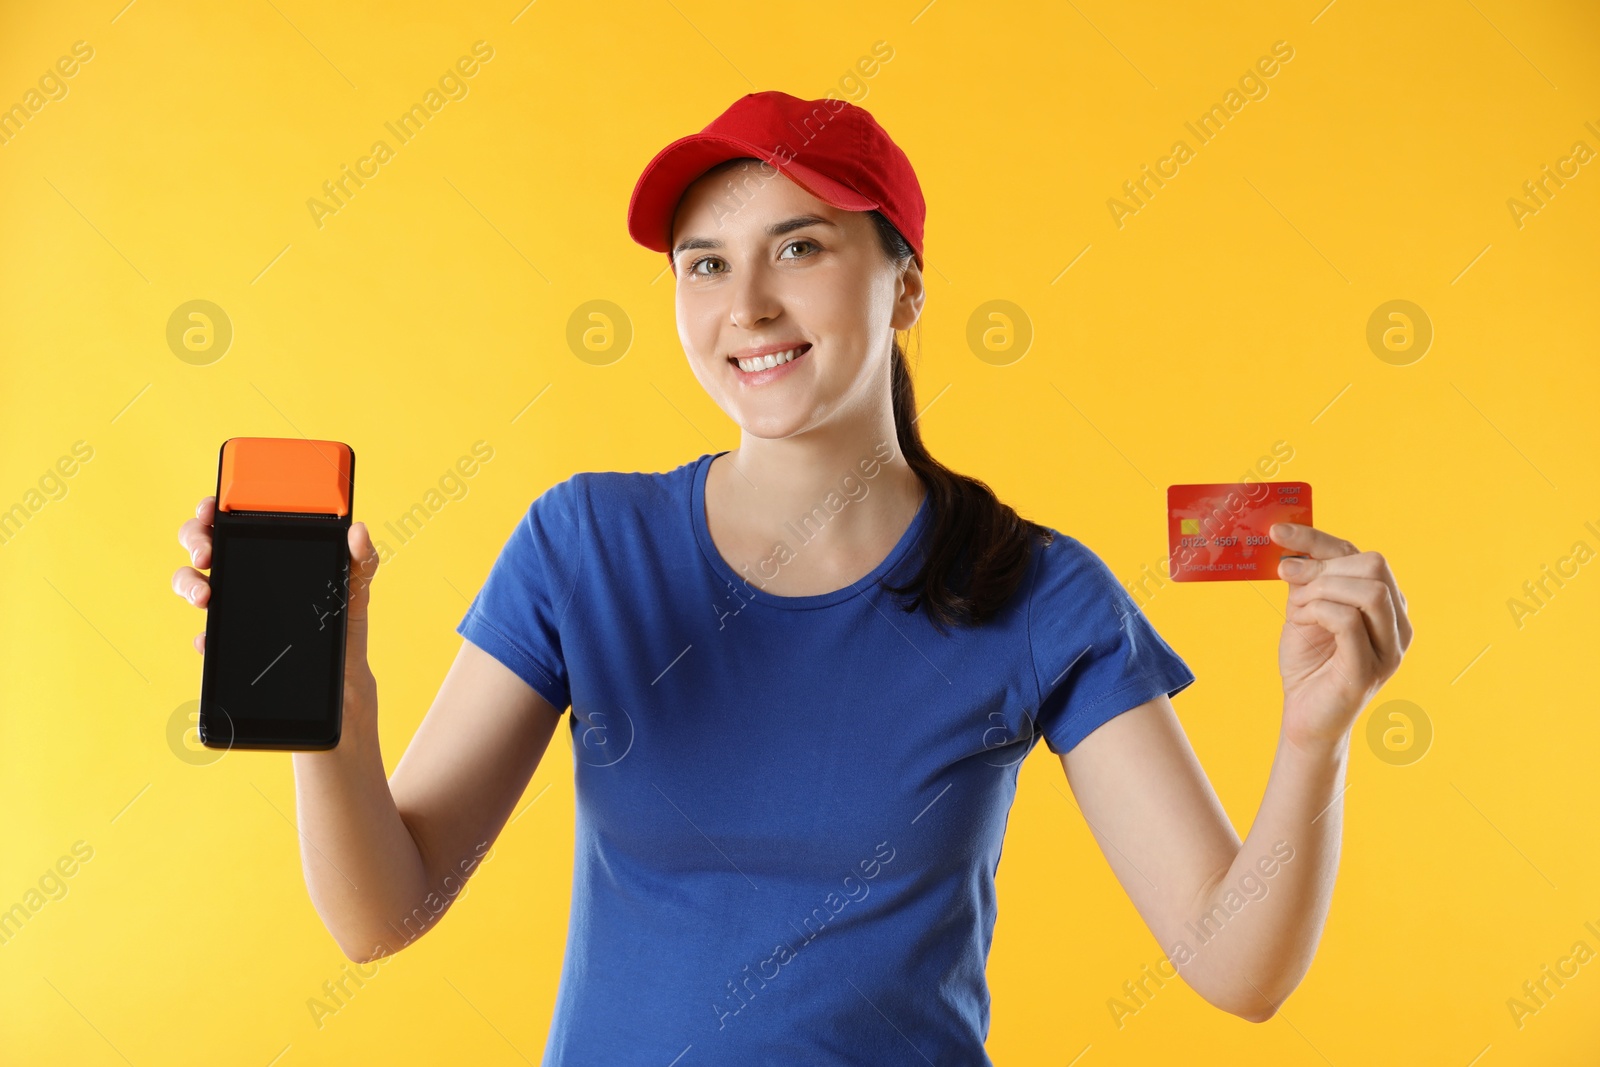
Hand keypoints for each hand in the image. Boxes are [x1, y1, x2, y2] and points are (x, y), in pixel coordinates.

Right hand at [172, 495, 382, 719]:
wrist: (341, 673)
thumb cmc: (342, 620)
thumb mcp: (354, 586)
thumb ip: (360, 558)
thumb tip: (359, 531)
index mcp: (271, 550)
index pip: (233, 518)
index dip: (214, 507)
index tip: (210, 509)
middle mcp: (244, 573)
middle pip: (202, 544)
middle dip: (195, 541)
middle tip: (207, 555)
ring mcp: (232, 605)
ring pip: (191, 584)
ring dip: (188, 584)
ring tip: (205, 596)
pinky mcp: (229, 640)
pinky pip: (205, 636)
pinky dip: (203, 636)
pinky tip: (210, 639)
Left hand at [1269, 523, 1412, 753]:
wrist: (1304, 716)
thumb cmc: (1308, 662)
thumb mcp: (1305, 609)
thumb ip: (1309, 579)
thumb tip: (1291, 544)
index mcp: (1388, 604)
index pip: (1361, 554)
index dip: (1317, 538)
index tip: (1278, 531)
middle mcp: (1398, 624)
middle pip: (1373, 565)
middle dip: (1323, 566)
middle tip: (1287, 578)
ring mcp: (1390, 648)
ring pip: (1368, 590)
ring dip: (1321, 590)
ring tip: (1297, 609)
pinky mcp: (1369, 669)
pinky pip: (1349, 620)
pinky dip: (1319, 611)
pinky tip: (1302, 621)